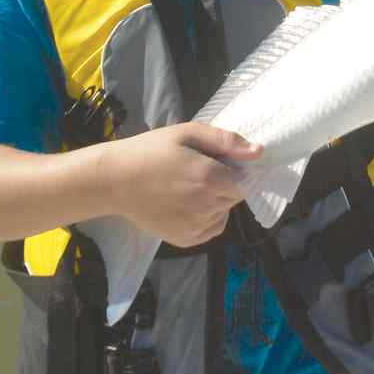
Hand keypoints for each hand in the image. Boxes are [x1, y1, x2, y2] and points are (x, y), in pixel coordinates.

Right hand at [100, 123, 261, 246]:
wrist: (114, 181)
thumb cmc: (151, 151)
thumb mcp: (187, 134)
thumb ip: (225, 141)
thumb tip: (258, 152)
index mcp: (209, 177)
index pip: (245, 180)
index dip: (234, 170)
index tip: (215, 162)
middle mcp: (207, 206)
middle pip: (234, 196)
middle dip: (224, 184)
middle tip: (196, 172)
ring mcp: (196, 226)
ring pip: (224, 212)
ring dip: (215, 201)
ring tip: (187, 187)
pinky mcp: (186, 240)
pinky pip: (212, 228)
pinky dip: (207, 217)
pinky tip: (186, 204)